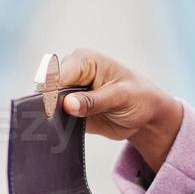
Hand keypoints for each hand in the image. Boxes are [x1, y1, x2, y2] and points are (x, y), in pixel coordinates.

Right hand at [56, 48, 181, 170]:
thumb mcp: (121, 97)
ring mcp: (69, 91)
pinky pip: (55, 118)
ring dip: (52, 117)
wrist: (147, 116)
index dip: (53, 93)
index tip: (57, 110)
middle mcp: (73, 73)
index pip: (58, 75)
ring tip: (63, 127)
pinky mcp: (69, 109)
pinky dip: (56, 126)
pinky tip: (62, 133)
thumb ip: (93, 101)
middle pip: (48, 88)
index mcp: (84, 60)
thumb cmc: (140, 97)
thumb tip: (67, 104)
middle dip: (50, 106)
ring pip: (47, 104)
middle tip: (60, 121)